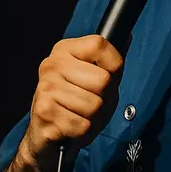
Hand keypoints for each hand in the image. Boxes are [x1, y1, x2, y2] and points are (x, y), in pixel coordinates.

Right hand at [20, 35, 123, 163]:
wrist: (45, 136)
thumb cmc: (75, 105)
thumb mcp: (95, 79)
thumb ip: (111, 61)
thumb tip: (126, 36)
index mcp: (64, 50)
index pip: (99, 44)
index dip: (114, 65)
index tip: (107, 77)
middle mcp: (52, 65)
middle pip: (103, 80)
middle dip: (106, 99)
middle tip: (93, 105)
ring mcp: (45, 88)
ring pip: (94, 105)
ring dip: (95, 118)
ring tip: (82, 117)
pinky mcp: (44, 112)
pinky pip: (83, 125)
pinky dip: (84, 132)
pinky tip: (73, 128)